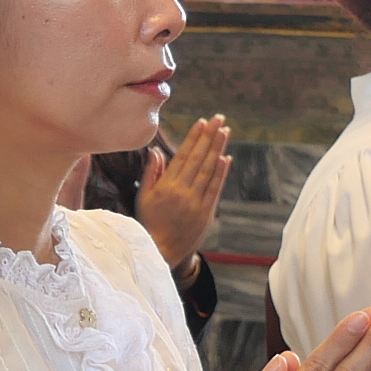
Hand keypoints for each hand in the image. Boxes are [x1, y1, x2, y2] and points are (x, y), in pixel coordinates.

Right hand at [141, 116, 231, 272]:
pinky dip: (221, 172)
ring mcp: (196, 202)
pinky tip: (226, 157)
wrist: (160, 252)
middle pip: (198, 159)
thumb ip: (151, 173)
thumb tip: (155, 150)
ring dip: (218, 149)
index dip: (194, 138)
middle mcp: (182, 192)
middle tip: (219, 119)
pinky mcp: (206, 213)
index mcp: (166, 186)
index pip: (183, 156)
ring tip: (225, 131)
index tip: (202, 122)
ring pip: (209, 170)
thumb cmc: (149, 223)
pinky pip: (215, 188)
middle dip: (209, 136)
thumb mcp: (144, 197)